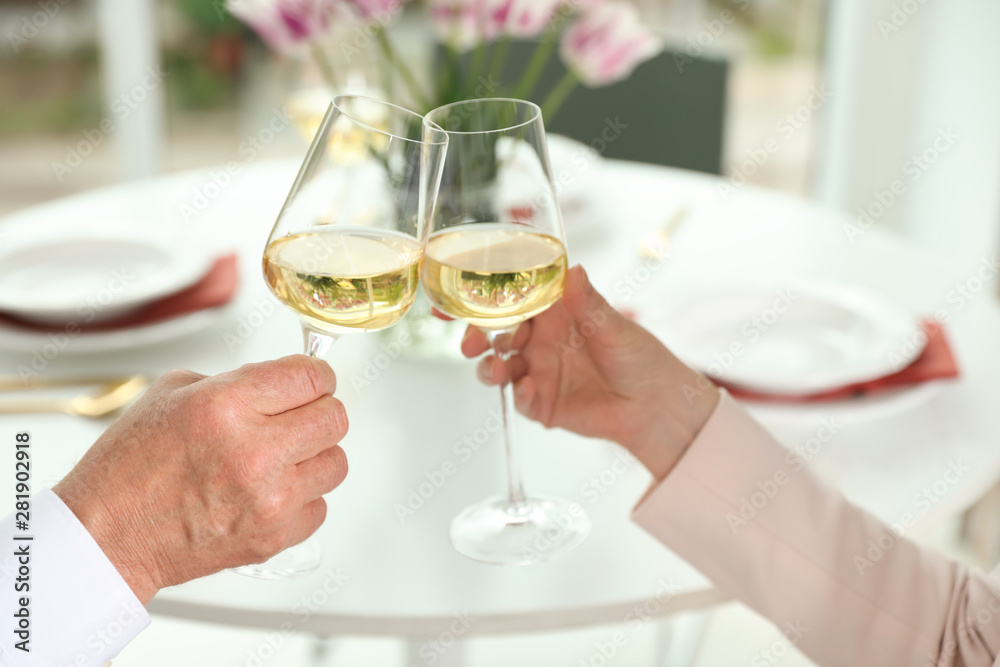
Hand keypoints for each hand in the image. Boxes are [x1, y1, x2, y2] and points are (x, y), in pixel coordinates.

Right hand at [53, 355, 348, 603]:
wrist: (109, 536)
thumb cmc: (131, 467)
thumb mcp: (173, 393)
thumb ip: (237, 381)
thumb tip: (284, 384)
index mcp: (227, 405)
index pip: (312, 376)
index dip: (316, 375)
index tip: (310, 381)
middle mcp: (255, 451)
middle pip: (335, 418)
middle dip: (317, 412)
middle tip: (294, 418)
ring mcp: (269, 498)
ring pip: (336, 462)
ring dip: (313, 456)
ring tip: (279, 459)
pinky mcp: (275, 536)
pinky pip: (319, 506)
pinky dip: (301, 498)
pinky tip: (268, 493)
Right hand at [463, 266, 718, 479]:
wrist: (656, 406)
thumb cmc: (640, 358)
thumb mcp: (616, 327)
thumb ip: (589, 303)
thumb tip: (573, 270)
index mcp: (554, 314)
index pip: (511, 299)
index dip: (483, 295)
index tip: (458, 294)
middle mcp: (540, 341)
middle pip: (495, 334)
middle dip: (476, 336)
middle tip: (470, 343)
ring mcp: (539, 373)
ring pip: (499, 368)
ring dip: (490, 368)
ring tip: (497, 370)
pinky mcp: (544, 404)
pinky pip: (521, 400)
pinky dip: (520, 395)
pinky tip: (528, 390)